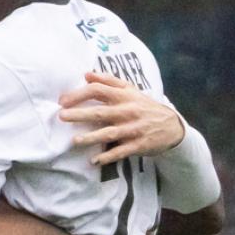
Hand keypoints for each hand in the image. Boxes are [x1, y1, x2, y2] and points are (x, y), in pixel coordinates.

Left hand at [58, 72, 184, 165]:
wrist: (171, 126)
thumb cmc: (144, 105)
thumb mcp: (130, 89)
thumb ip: (108, 80)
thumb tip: (86, 74)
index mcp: (124, 96)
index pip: (99, 90)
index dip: (80, 94)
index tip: (63, 100)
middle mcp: (127, 111)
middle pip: (100, 112)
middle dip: (80, 114)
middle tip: (62, 116)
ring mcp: (133, 129)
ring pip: (109, 133)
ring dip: (92, 137)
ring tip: (75, 141)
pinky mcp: (138, 145)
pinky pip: (121, 151)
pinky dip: (108, 157)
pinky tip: (94, 161)